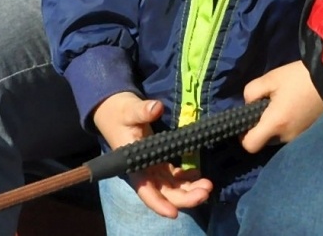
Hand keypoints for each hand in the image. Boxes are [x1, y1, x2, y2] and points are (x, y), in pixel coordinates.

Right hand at [93, 92, 212, 218]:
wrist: (114, 110)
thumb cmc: (119, 113)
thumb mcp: (129, 110)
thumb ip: (142, 111)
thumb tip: (155, 108)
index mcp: (134, 165)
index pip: (145, 190)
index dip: (158, 204)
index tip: (173, 213)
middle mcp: (144, 171)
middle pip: (165, 193)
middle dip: (185, 197)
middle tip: (206, 191)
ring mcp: (153, 168)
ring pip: (172, 187)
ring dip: (189, 190)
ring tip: (208, 185)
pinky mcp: (159, 161)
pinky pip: (174, 176)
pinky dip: (187, 178)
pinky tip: (199, 175)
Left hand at [240, 61, 322, 151]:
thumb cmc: (299, 78)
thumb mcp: (270, 78)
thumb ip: (251, 92)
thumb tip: (248, 104)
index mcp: (275, 124)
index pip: (250, 146)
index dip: (243, 136)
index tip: (247, 120)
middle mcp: (286, 136)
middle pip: (264, 139)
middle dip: (261, 125)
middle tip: (266, 104)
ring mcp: (298, 137)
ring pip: (277, 135)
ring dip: (275, 124)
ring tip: (282, 102)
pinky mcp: (307, 132)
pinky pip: (289, 132)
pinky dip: (286, 123)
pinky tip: (293, 106)